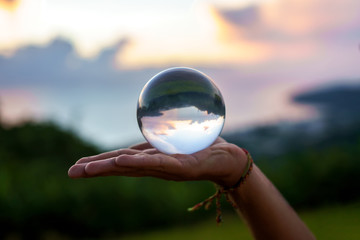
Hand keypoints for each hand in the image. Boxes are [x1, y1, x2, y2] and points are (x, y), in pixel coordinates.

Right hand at [68, 137, 247, 186]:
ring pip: (133, 168)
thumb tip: (154, 114)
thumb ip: (164, 131)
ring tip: (86, 170)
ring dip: (109, 169)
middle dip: (96, 170)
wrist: (227, 160)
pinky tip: (121, 163)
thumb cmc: (202, 146)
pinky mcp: (181, 169)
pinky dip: (137, 164)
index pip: (121, 161)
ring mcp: (167, 169)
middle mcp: (155, 167)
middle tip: (71, 173)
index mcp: (152, 158)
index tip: (79, 166)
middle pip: (121, 167)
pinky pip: (157, 164)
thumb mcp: (178, 136)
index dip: (100, 163)